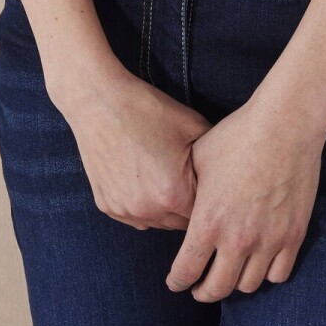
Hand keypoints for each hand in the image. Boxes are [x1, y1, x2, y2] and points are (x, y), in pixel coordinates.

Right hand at [60, 65, 212, 229]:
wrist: (99, 102)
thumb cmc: (146, 110)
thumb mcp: (192, 124)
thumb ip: (213, 154)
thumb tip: (226, 169)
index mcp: (174, 194)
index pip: (204, 215)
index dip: (208, 199)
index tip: (209, 185)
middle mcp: (149, 211)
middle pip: (181, 223)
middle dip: (187, 206)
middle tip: (187, 178)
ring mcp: (125, 211)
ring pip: (157, 222)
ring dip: (164, 208)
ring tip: (163, 176)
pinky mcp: (107, 206)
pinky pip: (134, 216)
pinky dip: (141, 204)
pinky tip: (142, 177)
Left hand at [165, 94, 325, 299]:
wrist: (284, 125)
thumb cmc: (238, 135)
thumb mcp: (200, 158)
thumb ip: (190, 190)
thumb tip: (182, 204)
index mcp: (208, 221)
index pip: (186, 271)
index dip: (177, 282)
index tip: (176, 282)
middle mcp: (237, 240)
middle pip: (217, 289)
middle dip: (203, 292)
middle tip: (200, 287)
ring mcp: (268, 240)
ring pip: (249, 285)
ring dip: (236, 282)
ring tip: (230, 272)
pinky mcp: (293, 235)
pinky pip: (279, 274)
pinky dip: (266, 274)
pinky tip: (259, 263)